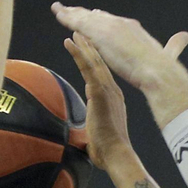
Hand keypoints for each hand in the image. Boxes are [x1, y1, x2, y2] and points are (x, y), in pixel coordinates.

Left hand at [51, 3, 187, 90]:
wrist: (160, 73)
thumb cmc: (165, 70)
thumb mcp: (168, 54)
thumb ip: (174, 45)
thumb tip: (186, 36)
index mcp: (134, 29)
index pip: (112, 21)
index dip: (101, 19)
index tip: (92, 16)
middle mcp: (122, 23)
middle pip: (97, 16)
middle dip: (83, 13)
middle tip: (68, 8)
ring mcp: (111, 27)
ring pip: (85, 16)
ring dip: (71, 12)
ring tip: (58, 8)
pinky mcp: (102, 34)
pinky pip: (80, 23)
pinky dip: (68, 17)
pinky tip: (59, 15)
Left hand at [63, 32, 145, 177]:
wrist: (117, 154)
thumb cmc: (109, 149)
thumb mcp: (99, 131)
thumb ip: (93, 125)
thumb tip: (84, 134)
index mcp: (113, 98)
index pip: (102, 74)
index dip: (96, 59)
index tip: (88, 48)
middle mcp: (112, 90)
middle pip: (100, 63)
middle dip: (90, 46)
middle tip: (81, 32)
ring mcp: (107, 90)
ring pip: (94, 62)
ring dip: (84, 45)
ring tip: (75, 32)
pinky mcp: (100, 93)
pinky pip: (87, 69)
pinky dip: (78, 54)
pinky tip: (70, 43)